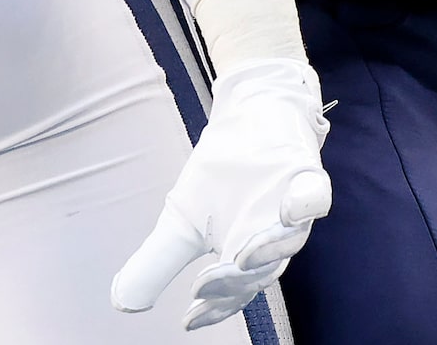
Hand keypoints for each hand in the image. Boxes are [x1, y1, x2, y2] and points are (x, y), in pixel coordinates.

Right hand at [112, 59, 330, 330]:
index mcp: (244, 257)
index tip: (189, 317)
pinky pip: (315, 196)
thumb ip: (156, 262)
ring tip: (241, 256)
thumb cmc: (219, 176)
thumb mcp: (180, 221)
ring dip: (266, 250)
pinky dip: (303, 205)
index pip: (232, 292)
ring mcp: (293, 209)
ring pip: (289, 240)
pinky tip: (287, 208)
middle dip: (234, 281)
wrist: (246, 120)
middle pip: (261, 271)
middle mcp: (273, 240)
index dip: (213, 307)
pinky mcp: (307, 176)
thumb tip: (121, 302)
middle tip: (207, 284)